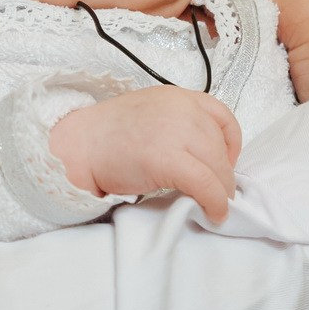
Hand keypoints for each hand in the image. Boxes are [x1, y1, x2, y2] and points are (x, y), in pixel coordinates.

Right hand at [49, 84, 242, 220]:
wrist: (77, 146)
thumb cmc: (106, 136)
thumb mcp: (149, 115)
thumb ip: (176, 125)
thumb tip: (200, 156)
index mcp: (176, 96)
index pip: (221, 116)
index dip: (231, 144)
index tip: (226, 163)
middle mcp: (181, 109)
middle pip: (219, 145)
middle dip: (224, 172)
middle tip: (219, 192)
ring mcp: (175, 132)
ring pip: (217, 166)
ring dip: (222, 190)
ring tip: (217, 204)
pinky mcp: (168, 159)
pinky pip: (205, 184)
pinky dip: (215, 202)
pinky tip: (214, 213)